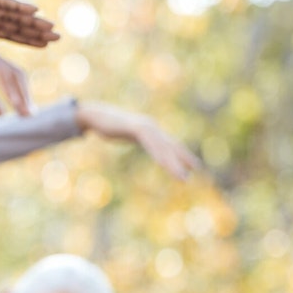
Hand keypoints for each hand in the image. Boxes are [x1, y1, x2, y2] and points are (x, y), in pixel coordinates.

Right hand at [0, 0, 58, 58]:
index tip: (41, 46)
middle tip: (56, 37)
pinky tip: (33, 11)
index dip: (23, 39)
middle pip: (12, 23)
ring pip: (10, 13)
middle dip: (33, 31)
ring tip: (50, 27)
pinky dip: (16, 7)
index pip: (4, 31)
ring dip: (31, 21)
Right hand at [0, 44, 31, 115]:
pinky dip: (9, 89)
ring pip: (12, 75)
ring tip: (24, 114)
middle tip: (29, 116)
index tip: (26, 112)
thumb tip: (1, 113)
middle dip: (26, 96)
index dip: (22, 94)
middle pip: (18, 75)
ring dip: (20, 96)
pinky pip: (1, 74)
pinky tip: (13, 103)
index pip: (13, 77)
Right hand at [75, 100, 200, 179]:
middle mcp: (151, 127)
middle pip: (171, 145)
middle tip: (196, 170)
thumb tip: (137, 137)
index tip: (194, 165)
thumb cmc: (109, 125)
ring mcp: (145, 127)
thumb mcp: (125, 132)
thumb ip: (134, 134)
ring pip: (163, 147)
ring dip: (173, 163)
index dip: (183, 154)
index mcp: (150, 130)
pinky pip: (152, 144)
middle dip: (184, 158)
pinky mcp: (137, 128)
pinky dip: (160, 156)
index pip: (170, 143)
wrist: (96, 115)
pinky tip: (164, 164)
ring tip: (182, 177)